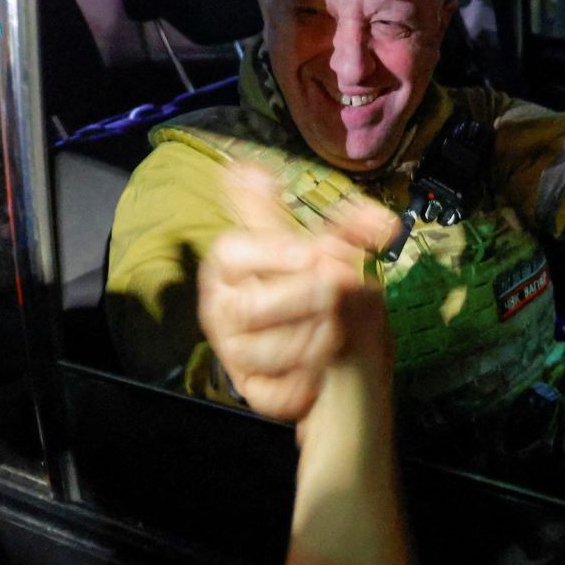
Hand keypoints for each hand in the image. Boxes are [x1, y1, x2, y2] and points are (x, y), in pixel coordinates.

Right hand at [197, 165, 398, 420]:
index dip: (274, 251)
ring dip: (315, 336)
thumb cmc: (320, 288)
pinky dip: (313, 377)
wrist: (341, 348)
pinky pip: (280, 390)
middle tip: (343, 286)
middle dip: (303, 296)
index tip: (315, 251)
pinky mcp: (256, 391)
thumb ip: (320, 217)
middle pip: (248, 306)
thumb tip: (264, 173)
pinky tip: (332, 361)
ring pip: (265, 351)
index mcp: (228, 267)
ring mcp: (235, 354)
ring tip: (342, 326)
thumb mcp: (326, 248)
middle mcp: (222, 311)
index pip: (231, 253)